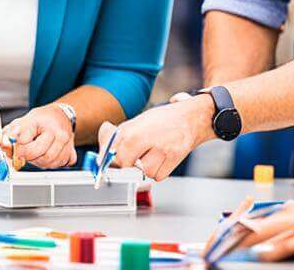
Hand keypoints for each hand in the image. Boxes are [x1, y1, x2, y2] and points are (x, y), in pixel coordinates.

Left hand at [2, 105, 76, 169]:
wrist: (60, 116)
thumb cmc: (41, 119)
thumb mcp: (23, 121)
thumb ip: (10, 133)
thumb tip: (2, 145)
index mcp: (42, 122)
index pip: (25, 141)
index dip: (17, 148)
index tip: (14, 149)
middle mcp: (57, 132)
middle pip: (41, 155)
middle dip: (30, 157)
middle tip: (25, 153)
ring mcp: (66, 142)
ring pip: (50, 162)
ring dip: (40, 162)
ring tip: (37, 152)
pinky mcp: (71, 151)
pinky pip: (61, 165)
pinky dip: (53, 164)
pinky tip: (48, 155)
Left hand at [97, 94, 213, 180]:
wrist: (191, 119)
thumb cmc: (163, 120)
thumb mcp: (137, 122)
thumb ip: (119, 136)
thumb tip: (102, 152)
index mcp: (135, 130)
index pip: (114, 153)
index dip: (109, 158)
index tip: (106, 161)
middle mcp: (148, 141)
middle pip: (126, 164)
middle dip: (126, 161)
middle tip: (132, 154)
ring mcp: (162, 152)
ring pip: (144, 172)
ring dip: (144, 166)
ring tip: (151, 152)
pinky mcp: (174, 161)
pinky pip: (157, 176)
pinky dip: (157, 170)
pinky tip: (161, 157)